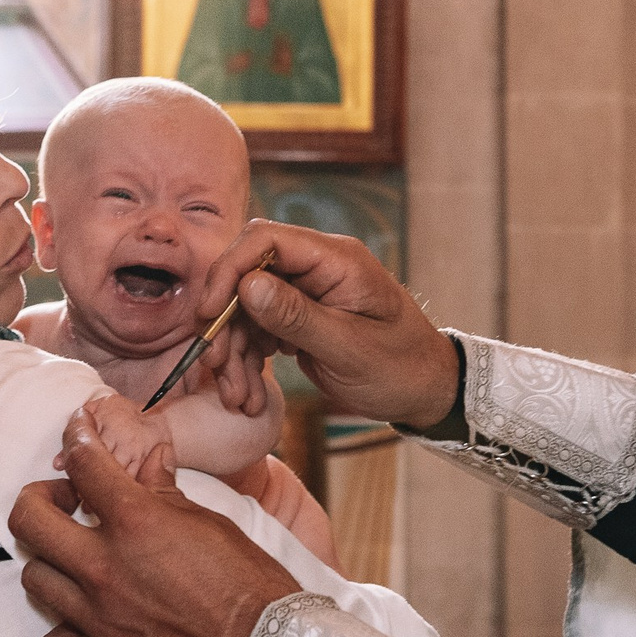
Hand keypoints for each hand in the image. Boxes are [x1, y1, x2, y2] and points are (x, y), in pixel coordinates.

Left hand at [10, 407, 300, 636]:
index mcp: (136, 521)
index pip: (82, 463)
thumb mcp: (210, 522)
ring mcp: (99, 619)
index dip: (76, 437)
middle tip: (64, 503)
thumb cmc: (250, 583)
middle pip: (28, 520)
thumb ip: (165, 491)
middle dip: (39, 500)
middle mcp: (105, 567)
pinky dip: (61, 632)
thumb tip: (149, 457)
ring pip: (35, 579)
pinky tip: (82, 622)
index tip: (77, 432)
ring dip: (53, 564)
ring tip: (79, 563)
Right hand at [196, 222, 458, 429]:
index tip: (210, 311)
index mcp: (336, 259)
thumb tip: (247, 285)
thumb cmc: (401, 367)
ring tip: (237, 397)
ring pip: (246, 309)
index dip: (230, 270)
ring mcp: (305, 292)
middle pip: (246, 274)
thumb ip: (297, 316)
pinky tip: (248, 394)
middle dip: (225, 322)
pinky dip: (247, 362)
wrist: (426, 391)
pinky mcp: (297, 317)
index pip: (264, 239)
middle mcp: (316, 267)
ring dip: (234, 352)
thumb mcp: (349, 348)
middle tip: (215, 364)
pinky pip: (258, 331)